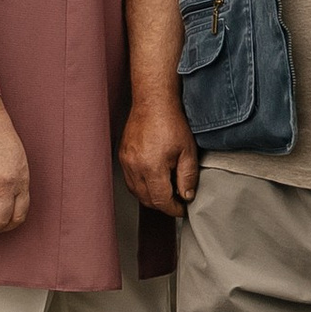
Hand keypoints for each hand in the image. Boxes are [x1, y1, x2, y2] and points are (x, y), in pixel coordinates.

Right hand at [121, 91, 201, 217]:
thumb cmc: (171, 123)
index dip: (173, 209)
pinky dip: (141, 186)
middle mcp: (135, 167)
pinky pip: (130, 180)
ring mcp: (126, 162)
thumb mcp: (188, 151)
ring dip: (151, 197)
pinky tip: (153, 180)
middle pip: (147, 200)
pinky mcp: (122, 157)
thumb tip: (187, 196)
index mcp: (151, 167)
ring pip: (136, 192)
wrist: (153, 103)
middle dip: (163, 205)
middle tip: (177, 201)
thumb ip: (188, 177)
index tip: (182, 209)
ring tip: (166, 191)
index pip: (161, 201)